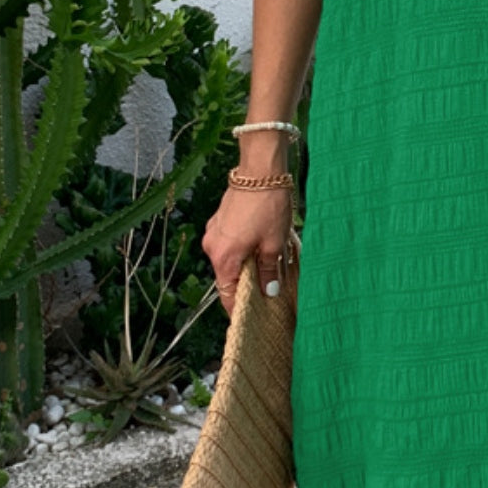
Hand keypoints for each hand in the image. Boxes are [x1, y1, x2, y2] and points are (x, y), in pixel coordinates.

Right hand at [202, 185, 296, 317]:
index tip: (250, 317)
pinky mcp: (219, 220)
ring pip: (229, 258)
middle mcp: (212, 247)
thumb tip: (269, 291)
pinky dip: (241, 248)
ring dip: (245, 263)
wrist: (260, 170)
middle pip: (227, 275)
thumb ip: (269, 270)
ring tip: (268, 262)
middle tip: (267, 289)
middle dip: (246, 283)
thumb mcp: (274, 242)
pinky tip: (260, 243)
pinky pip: (228, 242)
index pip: (226, 294)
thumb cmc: (268, 206)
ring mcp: (214, 232)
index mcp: (223, 257)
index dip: (238, 307)